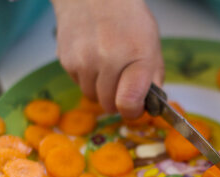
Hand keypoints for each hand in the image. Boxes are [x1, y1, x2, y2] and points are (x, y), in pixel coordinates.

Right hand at [51, 0, 163, 117]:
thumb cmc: (128, 20)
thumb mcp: (152, 47)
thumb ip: (153, 79)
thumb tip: (148, 107)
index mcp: (137, 58)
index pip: (128, 103)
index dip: (132, 112)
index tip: (135, 107)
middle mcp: (108, 61)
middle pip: (109, 105)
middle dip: (117, 100)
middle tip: (122, 84)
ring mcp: (84, 61)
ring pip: (92, 97)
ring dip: (100, 90)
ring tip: (107, 68)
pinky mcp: (66, 60)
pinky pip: (78, 83)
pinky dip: (87, 78)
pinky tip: (93, 58)